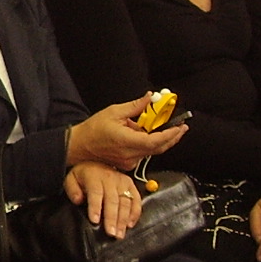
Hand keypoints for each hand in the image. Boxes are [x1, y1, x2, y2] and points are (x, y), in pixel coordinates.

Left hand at [63, 163, 142, 237]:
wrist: (96, 164)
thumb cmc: (84, 175)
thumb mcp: (71, 179)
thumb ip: (72, 190)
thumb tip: (78, 200)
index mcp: (94, 176)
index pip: (96, 193)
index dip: (95, 207)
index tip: (95, 220)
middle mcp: (110, 178)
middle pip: (112, 200)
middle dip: (112, 218)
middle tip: (111, 233)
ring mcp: (122, 182)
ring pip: (125, 202)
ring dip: (123, 220)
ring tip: (119, 234)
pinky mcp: (131, 185)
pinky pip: (136, 200)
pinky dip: (134, 213)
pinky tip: (129, 224)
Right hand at [66, 94, 186, 170]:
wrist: (79, 146)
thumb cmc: (93, 130)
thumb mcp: (114, 112)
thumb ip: (135, 106)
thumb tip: (151, 98)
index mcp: (127, 141)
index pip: (155, 141)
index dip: (170, 135)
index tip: (180, 126)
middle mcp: (130, 154)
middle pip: (159, 148)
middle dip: (172, 137)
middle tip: (181, 127)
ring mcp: (129, 161)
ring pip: (152, 151)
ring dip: (160, 139)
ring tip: (162, 126)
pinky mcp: (128, 163)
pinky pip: (144, 153)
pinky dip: (149, 144)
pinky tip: (145, 134)